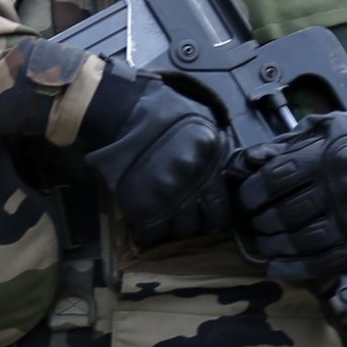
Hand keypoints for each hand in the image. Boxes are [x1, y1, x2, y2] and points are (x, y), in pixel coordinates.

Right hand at [82, 75, 234, 247]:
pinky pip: (150, 235)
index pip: (221, 208)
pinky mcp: (142, 207)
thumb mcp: (202, 122)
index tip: (204, 211)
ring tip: (163, 213)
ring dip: (172, 225)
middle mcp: (193, 184)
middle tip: (181, 213)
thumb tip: (224, 168)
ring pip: (178, 231)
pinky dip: (148, 232)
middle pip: (200, 224)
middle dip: (193, 222)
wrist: (121, 113)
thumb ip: (215, 149)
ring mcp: (168, 198)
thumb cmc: (161, 111)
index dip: (213, 213)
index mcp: (211, 164)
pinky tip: (145, 219)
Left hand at [229, 96, 346, 283]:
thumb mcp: (321, 129)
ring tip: (265, 243)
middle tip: (255, 222)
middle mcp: (345, 189)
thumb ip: (283, 145)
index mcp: (330, 156)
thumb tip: (245, 161)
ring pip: (303, 241)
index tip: (246, 199)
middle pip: (287, 213)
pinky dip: (297, 269)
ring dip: (275, 247)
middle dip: (262, 222)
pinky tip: (277, 267)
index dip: (252, 193)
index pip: (276, 180)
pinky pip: (327, 262)